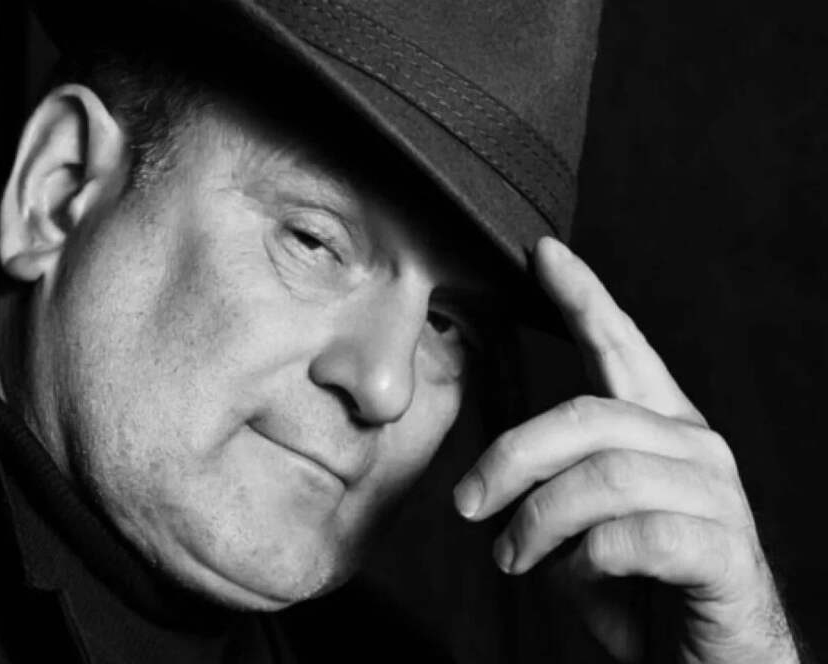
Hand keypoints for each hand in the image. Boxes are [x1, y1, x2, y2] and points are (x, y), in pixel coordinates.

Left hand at [453, 237, 799, 662]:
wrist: (711, 662)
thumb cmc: (640, 589)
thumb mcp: (580, 527)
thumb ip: (552, 483)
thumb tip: (488, 480)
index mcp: (660, 429)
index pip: (620, 348)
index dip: (583, 297)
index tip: (543, 254)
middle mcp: (695, 447)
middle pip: (586, 416)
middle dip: (511, 458)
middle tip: (468, 505)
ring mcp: (716, 497)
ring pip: (603, 477)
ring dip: (539, 522)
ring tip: (514, 557)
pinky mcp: (726, 552)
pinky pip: (634, 537)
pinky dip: (585, 562)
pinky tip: (575, 579)